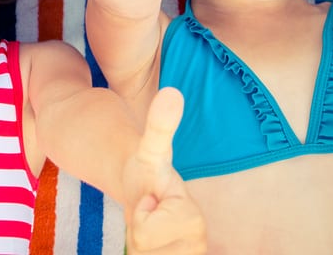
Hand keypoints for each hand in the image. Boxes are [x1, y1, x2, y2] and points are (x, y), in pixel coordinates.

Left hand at [123, 87, 206, 253]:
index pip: (142, 233)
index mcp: (193, 221)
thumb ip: (159, 126)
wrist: (148, 195)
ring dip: (136, 242)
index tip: (149, 200)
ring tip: (149, 223)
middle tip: (148, 212)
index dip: (139, 214)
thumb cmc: (149, 171)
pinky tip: (153, 243)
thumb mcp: (150, 149)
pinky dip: (140, 249)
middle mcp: (197, 246)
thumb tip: (171, 92)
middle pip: (140, 250)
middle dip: (135, 229)